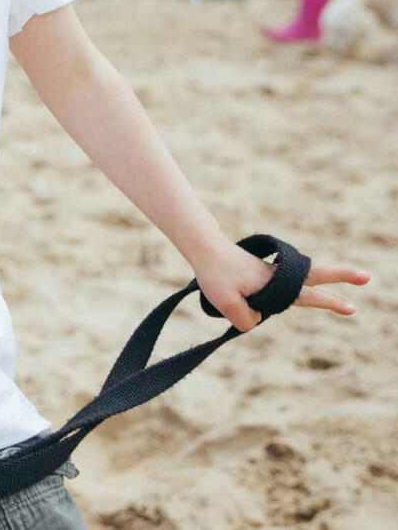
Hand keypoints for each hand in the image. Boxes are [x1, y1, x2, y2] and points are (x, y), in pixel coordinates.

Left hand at [191, 242, 367, 331]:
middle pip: (316, 277)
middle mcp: (277, 276)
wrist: (203, 248)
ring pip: (292, 287)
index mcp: (274, 283)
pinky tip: (260, 296)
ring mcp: (270, 274)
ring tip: (305, 295)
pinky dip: (271, 295)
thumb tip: (256, 321)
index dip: (330, 303)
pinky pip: (271, 289)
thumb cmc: (215, 274)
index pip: (308, 295)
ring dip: (308, 287)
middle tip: (367, 277)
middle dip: (342, 277)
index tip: (352, 307)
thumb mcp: (227, 304)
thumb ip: (247, 320)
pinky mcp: (259, 274)